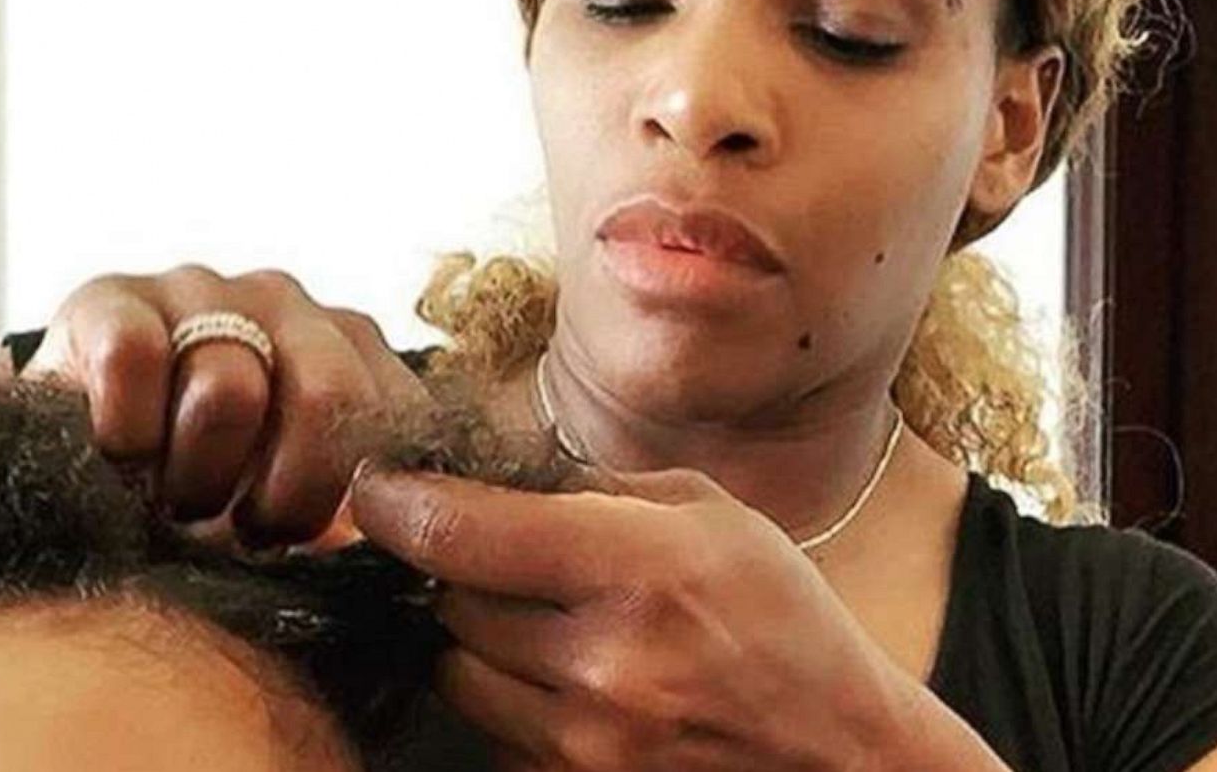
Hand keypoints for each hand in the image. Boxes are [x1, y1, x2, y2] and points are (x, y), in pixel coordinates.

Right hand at [24, 265, 430, 545]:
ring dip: (196, 477)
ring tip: (175, 498)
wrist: (77, 471)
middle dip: (284, 497)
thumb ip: (367, 505)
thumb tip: (418, 541)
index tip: (317, 539)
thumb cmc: (211, 494)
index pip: (398, 418)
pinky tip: (122, 456)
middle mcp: (287, 303)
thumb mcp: (301, 502)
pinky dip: (126, 433)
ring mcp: (200, 289)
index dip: (360, 500)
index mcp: (352, 348)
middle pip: (327, 401)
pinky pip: (133, 359)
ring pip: (227, 390)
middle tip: (243, 530)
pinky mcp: (109, 298)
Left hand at [350, 465, 918, 770]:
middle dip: (462, 568)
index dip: (397, 501)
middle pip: (452, 602)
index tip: (379, 486)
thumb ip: (596, 488)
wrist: (838, 754)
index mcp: (637, 566)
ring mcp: (586, 741)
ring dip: (480, 638)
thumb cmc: (783, 619)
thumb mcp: (709, 514)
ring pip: (460, 672)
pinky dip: (513, 697)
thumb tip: (495, 472)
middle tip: (500, 551)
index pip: (459, 531)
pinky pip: (497, 730)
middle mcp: (602, 662)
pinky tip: (574, 678)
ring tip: (550, 620)